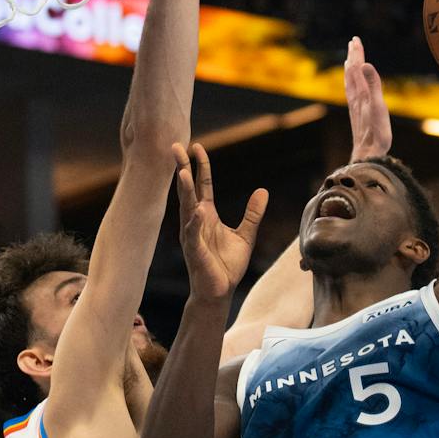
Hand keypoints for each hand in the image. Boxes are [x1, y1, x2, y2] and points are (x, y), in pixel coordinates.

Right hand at [171, 143, 267, 298]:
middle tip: (176, 146)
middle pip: (188, 189)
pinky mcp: (194, 250)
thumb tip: (262, 190)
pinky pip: (192, 233)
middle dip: (182, 168)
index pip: (202, 185)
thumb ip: (252, 213)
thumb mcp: (245, 235)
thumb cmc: (227, 265)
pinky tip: (196, 209)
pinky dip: (193, 221)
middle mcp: (195, 221)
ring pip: (186, 207)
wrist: (220, 291)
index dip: (201, 166)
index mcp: (206, 215)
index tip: (197, 147)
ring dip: (184, 190)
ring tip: (182, 171)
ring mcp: (192, 234)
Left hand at [344, 37, 391, 160]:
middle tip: (353, 42)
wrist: (367, 155)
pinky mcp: (356, 114)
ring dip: (350, 69)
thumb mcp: (378, 106)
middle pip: (352, 73)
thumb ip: (373, 85)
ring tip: (350, 59)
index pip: (357, 68)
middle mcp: (355, 98)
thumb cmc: (376, 133)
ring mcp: (355, 106)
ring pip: (350, 83)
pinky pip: (351, 93)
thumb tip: (365, 64)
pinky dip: (350, 84)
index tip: (355, 40)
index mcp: (361, 94)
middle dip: (353, 57)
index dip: (357, 54)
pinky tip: (351, 86)